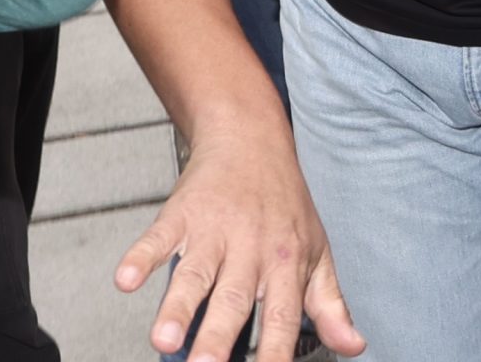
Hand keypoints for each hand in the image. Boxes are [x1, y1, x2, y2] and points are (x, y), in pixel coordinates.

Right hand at [113, 126, 365, 361]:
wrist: (251, 139)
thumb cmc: (285, 204)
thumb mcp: (316, 251)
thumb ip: (330, 303)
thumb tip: (354, 347)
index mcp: (286, 263)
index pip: (283, 316)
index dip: (275, 353)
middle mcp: (251, 248)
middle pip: (234, 299)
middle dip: (218, 337)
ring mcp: (215, 230)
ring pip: (196, 273)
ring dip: (178, 306)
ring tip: (163, 339)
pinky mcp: (182, 213)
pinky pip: (158, 237)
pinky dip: (140, 257)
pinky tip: (126, 280)